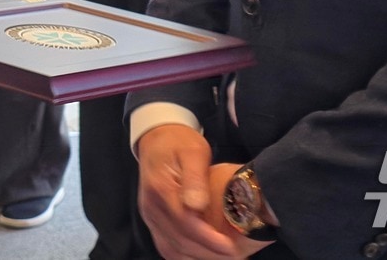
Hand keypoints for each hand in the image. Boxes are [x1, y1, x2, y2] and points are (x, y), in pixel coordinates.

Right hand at [138, 126, 268, 258]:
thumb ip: (195, 177)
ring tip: (224, 257)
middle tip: (235, 256)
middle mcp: (152, 207)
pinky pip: (167, 247)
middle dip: (208, 253)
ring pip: (172, 249)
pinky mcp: (153, 221)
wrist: (157, 139)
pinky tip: (204, 255)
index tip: (230, 247)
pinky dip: (185, 256)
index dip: (208, 239)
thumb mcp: (193, 151)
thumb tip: (197, 205)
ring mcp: (150, 216)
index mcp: (161, 188)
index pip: (184, 222)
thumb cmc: (179, 143)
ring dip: (198, 257)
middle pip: (179, 240)